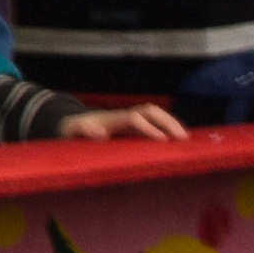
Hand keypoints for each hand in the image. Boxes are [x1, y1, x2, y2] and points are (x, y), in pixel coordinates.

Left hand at [58, 103, 183, 142]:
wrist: (69, 124)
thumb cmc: (71, 132)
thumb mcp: (71, 133)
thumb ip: (82, 131)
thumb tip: (98, 132)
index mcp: (111, 119)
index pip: (135, 119)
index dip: (149, 129)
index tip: (162, 141)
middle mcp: (122, 115)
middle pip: (150, 111)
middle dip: (168, 122)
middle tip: (182, 139)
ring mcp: (128, 118)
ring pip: (154, 114)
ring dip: (170, 123)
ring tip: (184, 139)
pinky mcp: (131, 125)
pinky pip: (152, 121)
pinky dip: (166, 127)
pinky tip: (176, 140)